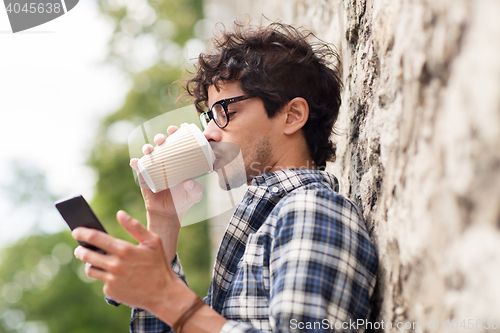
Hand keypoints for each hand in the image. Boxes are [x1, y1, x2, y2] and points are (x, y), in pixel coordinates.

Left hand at [72, 210, 189, 313]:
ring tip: (96, 261)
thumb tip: (120, 214)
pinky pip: (102, 282)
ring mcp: (111, 280)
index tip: (75, 231)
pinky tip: (115, 276)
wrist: (163, 293)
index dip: (82, 233)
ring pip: (90, 270)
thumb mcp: (153, 241)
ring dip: (90, 264)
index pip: (95, 238)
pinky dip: (106, 278)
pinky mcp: (111, 292)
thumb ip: (135, 226)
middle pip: (86, 255)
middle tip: (80, 248)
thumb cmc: (159, 264)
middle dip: (80, 250)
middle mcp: (115, 265)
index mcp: (124, 250)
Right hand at [130, 126, 203, 220]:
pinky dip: (136, 163)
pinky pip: (138, 168)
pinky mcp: (144, 178)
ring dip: (148, 148)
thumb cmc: (183, 201)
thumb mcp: (194, 195)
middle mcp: (165, 162)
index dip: (175, 133)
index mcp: (178, 161)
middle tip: (162, 139)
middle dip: (160, 138)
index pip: (177, 143)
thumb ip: (195, 189)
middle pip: (161, 145)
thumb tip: (188, 182)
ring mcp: (154, 168)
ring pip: (149, 153)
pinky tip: (135, 161)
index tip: (174, 129)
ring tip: (149, 149)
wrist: (169, 214)